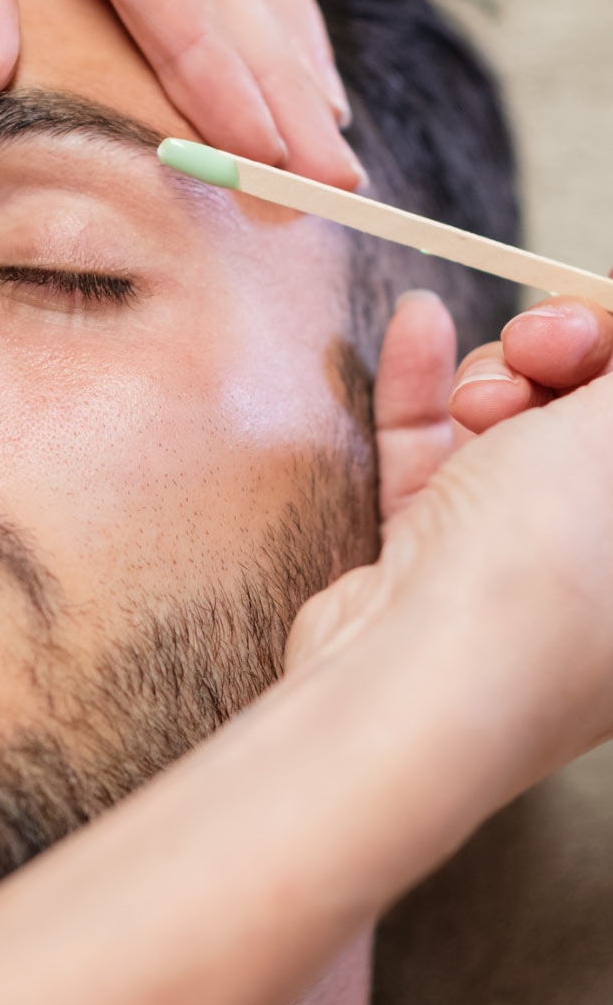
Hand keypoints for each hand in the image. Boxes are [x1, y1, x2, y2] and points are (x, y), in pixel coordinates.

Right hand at [287, 290, 612, 834]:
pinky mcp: (440, 561)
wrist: (413, 677)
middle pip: (593, 417)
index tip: (593, 328)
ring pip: (518, 429)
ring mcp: (524, 562)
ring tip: (481, 397)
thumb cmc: (547, 574)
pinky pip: (439, 455)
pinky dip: (426, 391)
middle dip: (563, 356)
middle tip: (541, 344)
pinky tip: (416, 327)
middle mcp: (611, 564)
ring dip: (495, 381)